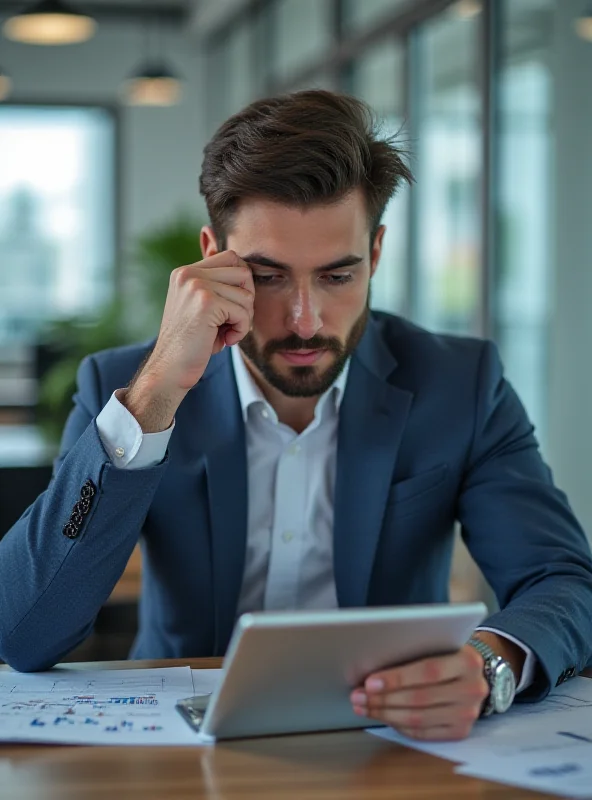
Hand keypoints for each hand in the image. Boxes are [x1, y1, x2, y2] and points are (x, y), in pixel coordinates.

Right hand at [123, 251, 254, 431]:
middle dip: (246, 300)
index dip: (242, 284)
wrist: (170, 370)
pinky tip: (225, 341)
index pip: (232, 258)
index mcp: (185, 272)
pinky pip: (243, 312)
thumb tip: (250, 272)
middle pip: (243, 272)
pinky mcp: (207, 302)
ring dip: (244, 318)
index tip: (232, 308)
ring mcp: (196, 285)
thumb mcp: (203, 308)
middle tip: (234, 321)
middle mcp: (188, 273)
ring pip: (246, 294)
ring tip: (226, 333)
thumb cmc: (192, 343)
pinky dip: (241, 330)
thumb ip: (219, 287)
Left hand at [350, 645, 488, 740]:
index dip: (397, 678)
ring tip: (363, 707)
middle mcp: (473, 689)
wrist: (474, 672)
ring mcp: (469, 714)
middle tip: (358, 696)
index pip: (428, 671)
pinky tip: (382, 716)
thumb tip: (372, 662)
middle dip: (383, 699)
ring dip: (385, 714)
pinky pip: (423, 732)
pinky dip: (398, 725)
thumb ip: (415, 649)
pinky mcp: (461, 731)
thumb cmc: (446, 652)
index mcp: (468, 661)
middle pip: (420, 698)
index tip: (369, 682)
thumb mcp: (438, 642)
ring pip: (418, 718)